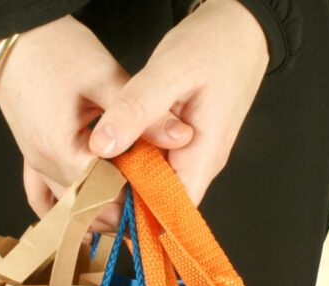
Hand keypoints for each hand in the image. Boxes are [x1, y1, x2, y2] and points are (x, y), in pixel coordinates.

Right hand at [0, 16, 193, 227]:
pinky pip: (44, 197)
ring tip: (133, 204)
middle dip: (122, 208)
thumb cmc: (56, 49)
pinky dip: (69, 207)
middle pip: (89, 206)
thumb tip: (182, 137)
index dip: (137, 198)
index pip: (107, 193)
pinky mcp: (32, 156)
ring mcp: (34, 162)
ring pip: (69, 207)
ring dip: (100, 210)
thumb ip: (143, 114)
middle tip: (154, 199)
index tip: (163, 194)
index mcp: (62, 149)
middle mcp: (44, 163)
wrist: (15, 34)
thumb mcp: (106, 77)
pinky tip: (90, 213)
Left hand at [88, 0, 268, 204]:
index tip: (101, 204)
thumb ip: (137, 109)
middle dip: (125, 198)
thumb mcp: (170, 71)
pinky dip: (136, 159)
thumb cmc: (216, 45)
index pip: (171, 212)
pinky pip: (159, 162)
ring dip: (128, 178)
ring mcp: (196, 153)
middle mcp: (202, 163)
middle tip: (86, 185)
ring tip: (93, 169)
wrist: (242, 28)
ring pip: (157, 181)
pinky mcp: (187, 141)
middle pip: (161, 201)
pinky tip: (114, 147)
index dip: (136, 215)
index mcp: (203, 156)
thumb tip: (102, 147)